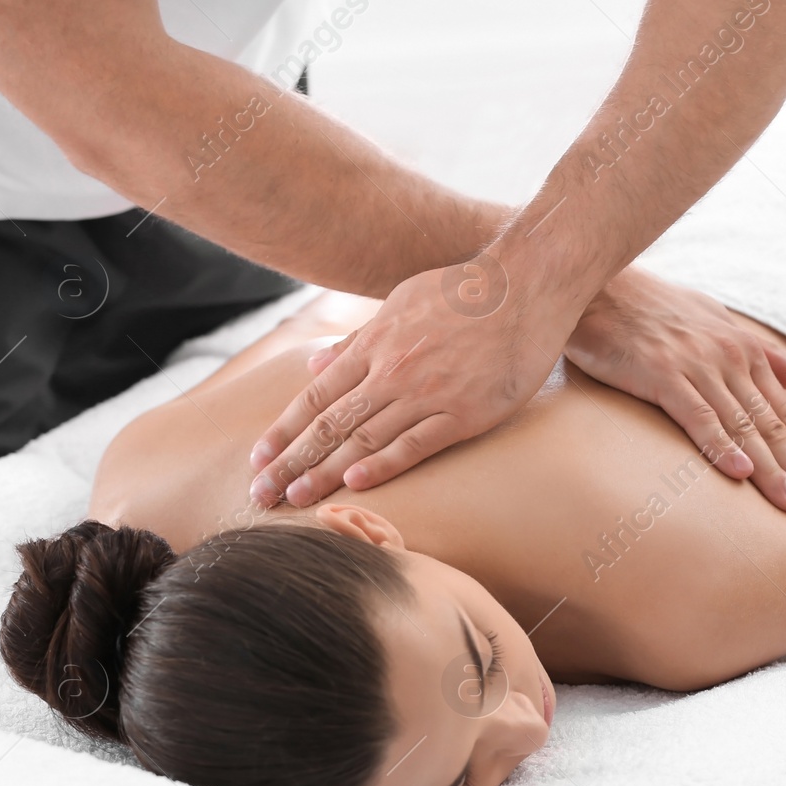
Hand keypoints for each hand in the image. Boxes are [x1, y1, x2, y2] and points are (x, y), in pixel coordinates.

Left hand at [248, 263, 562, 506]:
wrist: (526, 287)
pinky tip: (356, 484)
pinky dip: (383, 465)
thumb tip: (315, 364)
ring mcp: (428, 393)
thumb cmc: (466, 292)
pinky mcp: (465, 412)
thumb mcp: (402, 301)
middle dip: (291, 462)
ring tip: (296, 499)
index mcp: (375, 345)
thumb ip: (358, 337)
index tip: (259, 458)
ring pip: (364, 440)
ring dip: (325, 472)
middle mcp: (392, 371)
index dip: (284, 430)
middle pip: (330, 424)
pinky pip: (416, 444)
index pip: (315, 397)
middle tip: (262, 493)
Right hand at [566, 267, 785, 519]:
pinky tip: (738, 474)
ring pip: (742, 427)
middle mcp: (729, 359)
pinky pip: (697, 416)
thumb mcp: (717, 322)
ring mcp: (697, 366)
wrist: (599, 286)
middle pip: (771, 426)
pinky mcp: (661, 373)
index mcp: (744, 352)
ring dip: (770, 469)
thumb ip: (762, 354)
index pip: (784, 413)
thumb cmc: (654, 308)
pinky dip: (719, 445)